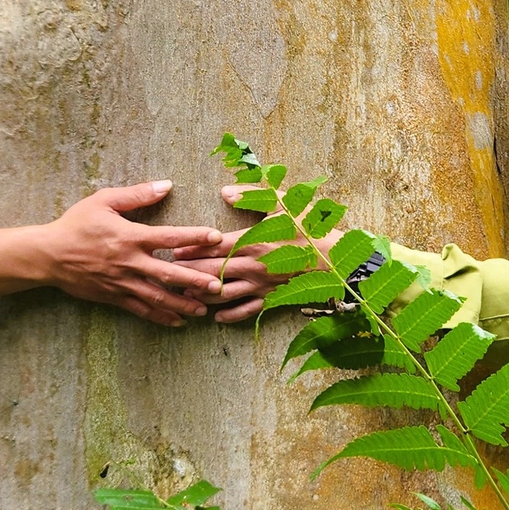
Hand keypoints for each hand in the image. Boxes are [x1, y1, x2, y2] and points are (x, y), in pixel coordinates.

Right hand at [40, 182, 226, 326]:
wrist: (48, 255)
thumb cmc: (76, 224)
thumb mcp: (104, 201)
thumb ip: (137, 194)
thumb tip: (166, 185)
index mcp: (129, 236)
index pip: (169, 237)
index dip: (194, 236)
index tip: (216, 238)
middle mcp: (129, 262)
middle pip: (169, 273)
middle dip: (196, 280)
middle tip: (219, 285)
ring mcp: (122, 282)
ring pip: (158, 297)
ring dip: (182, 304)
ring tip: (204, 309)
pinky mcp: (114, 297)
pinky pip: (141, 309)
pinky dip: (160, 317)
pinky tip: (177, 321)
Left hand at [168, 185, 344, 324]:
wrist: (339, 259)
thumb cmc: (313, 228)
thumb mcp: (286, 203)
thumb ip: (254, 194)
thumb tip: (225, 191)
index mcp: (253, 241)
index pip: (214, 247)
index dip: (192, 249)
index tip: (174, 251)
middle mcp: (253, 266)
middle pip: (212, 271)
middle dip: (189, 273)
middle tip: (168, 274)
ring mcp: (261, 285)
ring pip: (224, 295)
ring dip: (202, 296)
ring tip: (183, 297)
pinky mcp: (272, 299)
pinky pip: (247, 311)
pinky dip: (230, 316)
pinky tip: (216, 318)